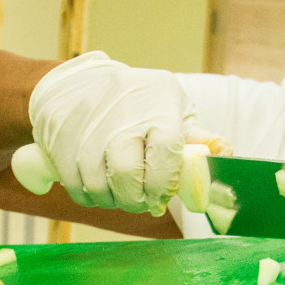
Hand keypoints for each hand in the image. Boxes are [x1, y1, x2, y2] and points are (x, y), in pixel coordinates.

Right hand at [24, 52, 220, 213]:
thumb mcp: (170, 105)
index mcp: (156, 107)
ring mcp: (85, 130)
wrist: (71, 83)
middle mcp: (119, 116)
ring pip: (99, 188)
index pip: (165, 155)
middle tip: (142, 200)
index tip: (162, 194)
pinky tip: (99, 187)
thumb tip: (225, 154)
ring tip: (120, 192)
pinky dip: (90, 198)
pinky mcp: (59, 144)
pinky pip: (77, 189)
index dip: (164, 185)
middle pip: (127, 176)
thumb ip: (196, 136)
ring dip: (113, 201)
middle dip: (137, 200)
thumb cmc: (135, 100)